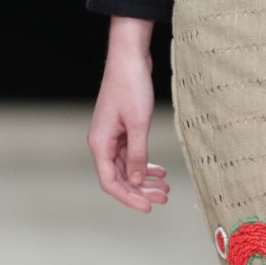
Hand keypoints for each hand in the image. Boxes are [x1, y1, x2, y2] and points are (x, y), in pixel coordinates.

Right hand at [88, 19, 170, 210]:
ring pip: (127, 167)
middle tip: (164, 198)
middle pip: (119, 178)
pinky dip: (145, 164)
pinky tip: (160, 171)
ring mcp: (112, 136)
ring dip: (145, 179)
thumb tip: (138, 181)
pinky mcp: (122, 129)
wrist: (130, 57)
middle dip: (141, 191)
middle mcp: (102, 143)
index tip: (149, 207)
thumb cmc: (131, 86)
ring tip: (165, 188)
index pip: (110, 182)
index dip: (129, 198)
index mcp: (100, 143)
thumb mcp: (139, 123)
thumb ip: (138, 155)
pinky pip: (132, 155)